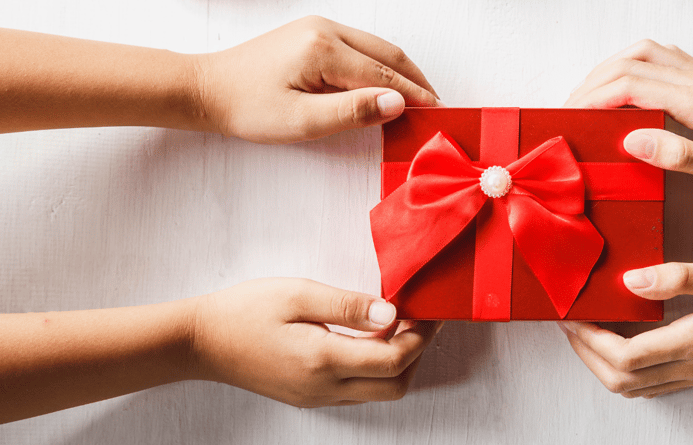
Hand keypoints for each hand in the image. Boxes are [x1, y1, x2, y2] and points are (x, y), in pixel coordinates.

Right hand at [190, 277, 441, 406]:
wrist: (202, 342)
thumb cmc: (245, 311)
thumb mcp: (298, 293)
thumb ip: (348, 305)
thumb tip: (391, 313)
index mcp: (323, 359)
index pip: (394, 359)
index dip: (421, 336)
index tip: (429, 311)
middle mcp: (324, 388)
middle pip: (395, 386)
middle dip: (417, 354)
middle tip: (420, 320)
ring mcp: (316, 397)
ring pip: (378, 392)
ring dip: (397, 363)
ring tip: (396, 326)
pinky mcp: (309, 397)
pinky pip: (357, 391)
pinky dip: (373, 369)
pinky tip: (367, 340)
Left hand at [194, 16, 440, 143]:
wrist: (210, 90)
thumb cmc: (249, 108)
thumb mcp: (301, 121)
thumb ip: (351, 112)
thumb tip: (397, 103)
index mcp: (324, 49)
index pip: (383, 74)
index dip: (413, 96)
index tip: (436, 113)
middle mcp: (326, 30)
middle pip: (387, 54)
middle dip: (415, 80)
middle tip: (435, 107)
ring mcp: (319, 29)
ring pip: (375, 49)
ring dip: (399, 72)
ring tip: (418, 99)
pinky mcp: (313, 35)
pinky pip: (358, 48)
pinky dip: (379, 67)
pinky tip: (385, 86)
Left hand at [558, 261, 692, 397]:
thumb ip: (678, 277)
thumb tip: (630, 281)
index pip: (625, 356)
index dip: (590, 341)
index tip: (573, 319)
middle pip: (621, 380)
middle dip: (586, 355)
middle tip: (570, 327)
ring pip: (633, 389)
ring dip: (600, 366)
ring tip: (586, 335)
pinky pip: (651, 387)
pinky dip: (623, 373)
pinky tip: (617, 348)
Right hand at [565, 39, 692, 196]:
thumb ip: (680, 157)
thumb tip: (632, 142)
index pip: (632, 85)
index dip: (595, 98)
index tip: (572, 116)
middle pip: (632, 62)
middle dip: (592, 83)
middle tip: (570, 109)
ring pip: (644, 53)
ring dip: (608, 69)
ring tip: (587, 96)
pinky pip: (660, 57)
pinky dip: (630, 66)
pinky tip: (622, 86)